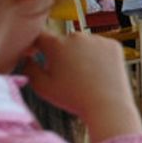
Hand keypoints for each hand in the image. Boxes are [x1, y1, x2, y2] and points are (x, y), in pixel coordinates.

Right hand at [21, 31, 141, 142]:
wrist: (107, 106)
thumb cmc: (73, 98)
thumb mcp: (42, 87)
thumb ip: (29, 69)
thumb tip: (28, 57)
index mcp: (56, 44)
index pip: (40, 36)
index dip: (36, 44)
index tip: (36, 53)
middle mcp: (76, 36)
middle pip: (64, 42)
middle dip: (63, 54)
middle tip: (68, 75)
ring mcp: (97, 39)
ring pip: (84, 45)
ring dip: (81, 55)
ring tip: (86, 77)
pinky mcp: (113, 44)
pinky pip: (101, 48)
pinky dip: (99, 57)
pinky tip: (99, 73)